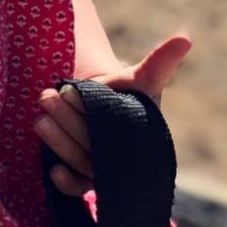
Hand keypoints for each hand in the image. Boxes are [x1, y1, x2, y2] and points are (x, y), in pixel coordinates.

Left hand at [33, 32, 191, 196]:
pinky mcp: (84, 178)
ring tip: (41, 115)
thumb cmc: (124, 94)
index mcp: (144, 137)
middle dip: (67, 118)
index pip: (121, 132)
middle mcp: (126, 159)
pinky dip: (65, 181)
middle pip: (94, 145)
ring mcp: (105, 170)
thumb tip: (185, 38)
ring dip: (57, 138)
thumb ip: (159, 63)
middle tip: (47, 95)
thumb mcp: (140, 79)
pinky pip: (76, 187)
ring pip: (80, 160)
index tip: (70, 91)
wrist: (100, 105)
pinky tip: (54, 168)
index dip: (90, 110)